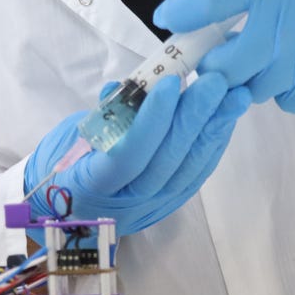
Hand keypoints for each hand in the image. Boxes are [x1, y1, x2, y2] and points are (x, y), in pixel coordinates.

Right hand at [25, 74, 250, 235]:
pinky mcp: (169, 204)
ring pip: (189, 170)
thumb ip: (103, 115)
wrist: (62, 213)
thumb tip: (132, 85)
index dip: (152, 121)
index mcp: (91, 186)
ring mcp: (151, 208)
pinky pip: (196, 175)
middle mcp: (126, 204)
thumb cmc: (60, 166)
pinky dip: (214, 144)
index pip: (129, 155)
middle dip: (195, 118)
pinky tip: (226, 119)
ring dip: (214, 130)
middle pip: (168, 162)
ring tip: (234, 95)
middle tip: (217, 80)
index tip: (170, 84)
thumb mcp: (68, 138)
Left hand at [153, 0, 294, 113]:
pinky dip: (285, 88)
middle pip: (223, 64)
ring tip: (267, 52)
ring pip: (252, 87)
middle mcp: (291, 21)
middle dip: (214, 60)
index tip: (169, 17)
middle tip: (223, 47)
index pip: (211, 1)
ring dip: (250, 76)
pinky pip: (285, 100)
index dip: (181, 13)